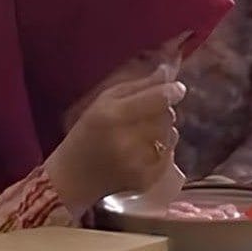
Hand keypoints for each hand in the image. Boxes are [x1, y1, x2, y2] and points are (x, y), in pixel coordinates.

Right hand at [44, 65, 185, 211]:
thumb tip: (168, 71)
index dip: (171, 92)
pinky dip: (161, 151)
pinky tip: (141, 152)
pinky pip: (169, 156)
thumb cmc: (87, 134)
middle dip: (161, 112)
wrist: (73, 177)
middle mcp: (126, 141)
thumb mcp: (102, 102)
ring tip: (140, 135)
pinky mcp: (146, 180)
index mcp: (112, 116)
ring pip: (171, 135)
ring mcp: (137, 164)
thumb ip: (137, 86)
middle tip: (143, 116)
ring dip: (162, 131)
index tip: (178, 89)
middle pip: (166, 116)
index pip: (157, 99)